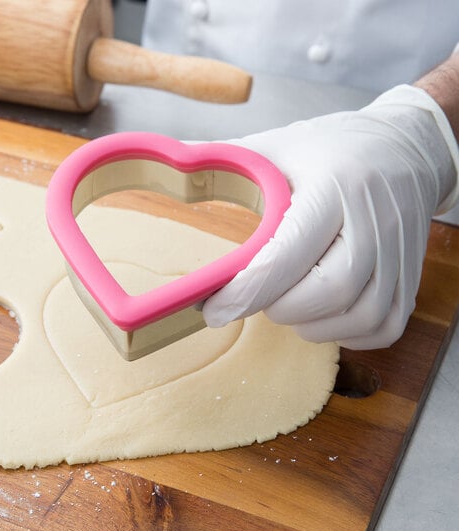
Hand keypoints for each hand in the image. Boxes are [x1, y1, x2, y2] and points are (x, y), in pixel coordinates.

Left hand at [203, 85, 457, 348]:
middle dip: (278, 307)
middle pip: (328, 292)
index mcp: (334, 187)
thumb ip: (224, 158)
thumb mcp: (278, 145)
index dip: (246, 291)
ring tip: (286, 303)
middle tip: (254, 297)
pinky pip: (382, 327)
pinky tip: (322, 315)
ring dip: (311, 324)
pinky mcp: (413, 278)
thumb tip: (168, 160)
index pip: (288, 254)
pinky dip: (346, 333)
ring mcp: (400, 253)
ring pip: (358, 316)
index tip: (213, 309)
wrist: (409, 147)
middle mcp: (374, 222)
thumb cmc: (334, 149)